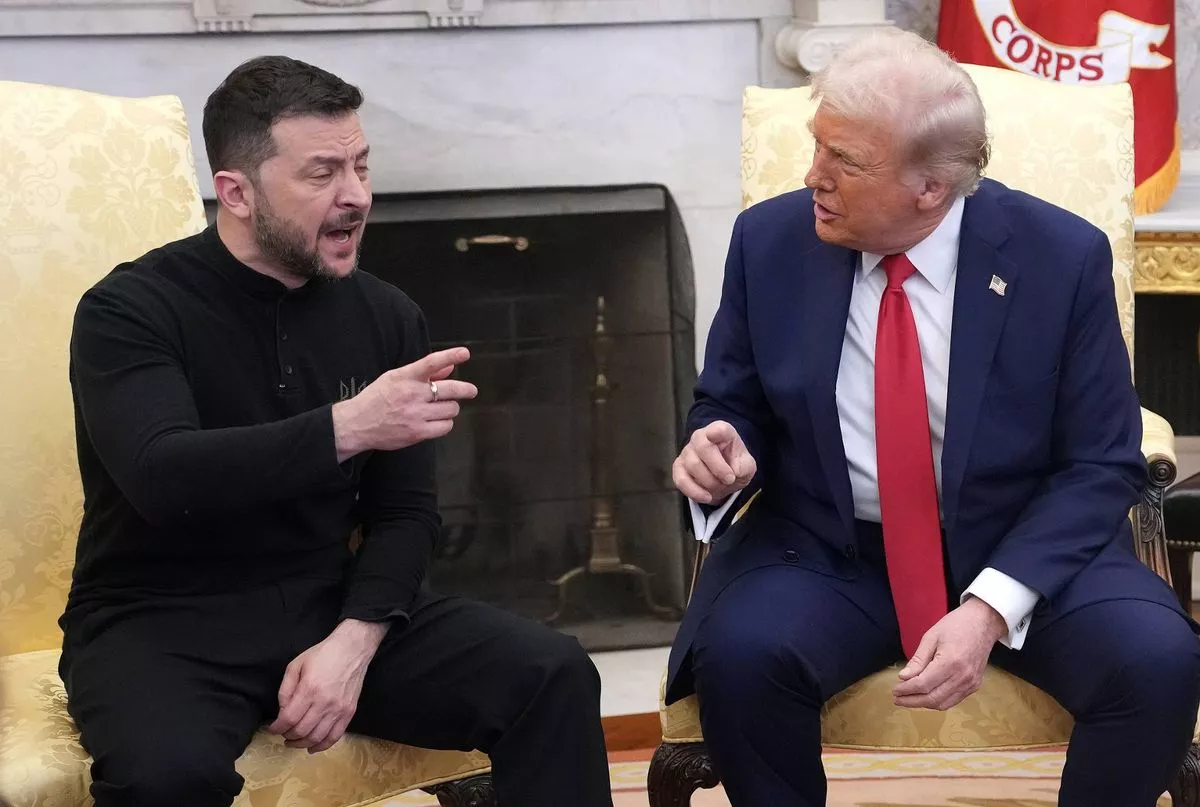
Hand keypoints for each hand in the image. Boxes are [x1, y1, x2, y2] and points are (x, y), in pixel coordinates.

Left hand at [267, 619, 387, 752]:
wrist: (352, 649)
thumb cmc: (322, 654)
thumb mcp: (296, 665)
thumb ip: (286, 689)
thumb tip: (282, 712)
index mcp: (309, 689)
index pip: (289, 719)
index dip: (277, 728)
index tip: (272, 728)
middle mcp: (325, 703)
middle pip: (301, 731)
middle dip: (287, 736)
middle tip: (282, 733)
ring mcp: (339, 709)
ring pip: (317, 737)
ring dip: (302, 744)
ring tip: (294, 741)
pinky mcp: (349, 712)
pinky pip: (335, 736)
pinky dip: (322, 746)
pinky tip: (312, 747)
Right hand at [333, 346, 476, 460]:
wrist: (357, 424)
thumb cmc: (377, 399)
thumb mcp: (396, 378)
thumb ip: (425, 373)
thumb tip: (450, 367)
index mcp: (405, 377)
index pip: (431, 362)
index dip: (450, 356)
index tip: (464, 353)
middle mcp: (412, 394)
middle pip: (450, 390)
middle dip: (465, 390)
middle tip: (471, 391)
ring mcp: (415, 414)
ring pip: (451, 409)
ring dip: (450, 408)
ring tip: (441, 408)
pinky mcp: (417, 432)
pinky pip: (445, 426)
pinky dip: (445, 423)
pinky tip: (437, 420)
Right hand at [671, 420, 756, 504]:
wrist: (723, 478)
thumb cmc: (734, 466)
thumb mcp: (747, 466)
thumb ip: (744, 467)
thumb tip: (733, 472)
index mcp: (721, 432)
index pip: (718, 428)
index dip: (716, 431)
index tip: (714, 435)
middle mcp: (700, 437)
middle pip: (703, 448)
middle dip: (718, 468)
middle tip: (730, 479)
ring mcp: (687, 452)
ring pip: (693, 465)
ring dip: (710, 482)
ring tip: (720, 487)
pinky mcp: (678, 468)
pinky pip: (681, 480)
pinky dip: (694, 492)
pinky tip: (706, 497)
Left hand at [891, 597, 1008, 710]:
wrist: (983, 623)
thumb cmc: (956, 625)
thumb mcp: (931, 637)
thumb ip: (918, 660)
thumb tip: (903, 677)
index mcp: (950, 662)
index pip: (923, 684)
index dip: (907, 690)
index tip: (895, 691)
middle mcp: (962, 677)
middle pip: (933, 698)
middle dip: (912, 701)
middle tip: (897, 699)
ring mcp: (971, 683)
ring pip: (943, 704)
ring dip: (924, 704)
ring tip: (909, 699)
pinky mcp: (975, 686)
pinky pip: (954, 700)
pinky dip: (938, 701)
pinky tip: (926, 696)